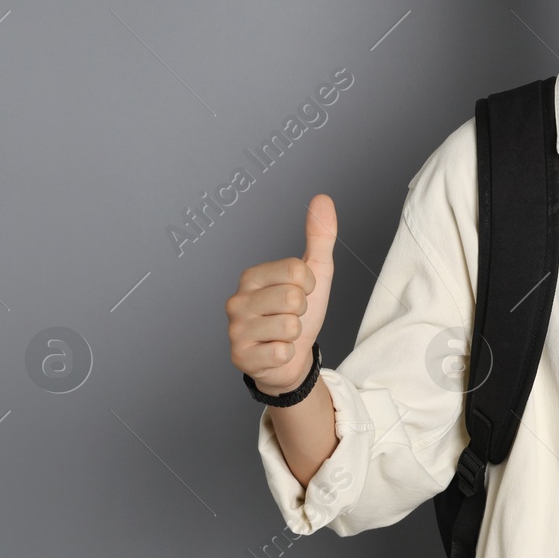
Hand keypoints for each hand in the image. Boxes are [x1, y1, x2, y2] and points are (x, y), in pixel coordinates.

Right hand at [226, 193, 337, 395]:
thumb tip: (323, 198)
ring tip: (282, 334)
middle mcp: (236, 301)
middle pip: (293, 298)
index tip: (302, 294)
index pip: (297, 271)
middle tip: (291, 317)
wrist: (291, 359)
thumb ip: (319, 236)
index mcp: (251, 276)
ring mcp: (235, 331)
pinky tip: (275, 352)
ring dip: (295, 334)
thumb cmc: (299, 313)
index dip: (309, 285)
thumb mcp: (315, 273)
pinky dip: (287, 354)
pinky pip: (283, 352)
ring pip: (289, 326)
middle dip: (302, 311)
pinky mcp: (241, 359)